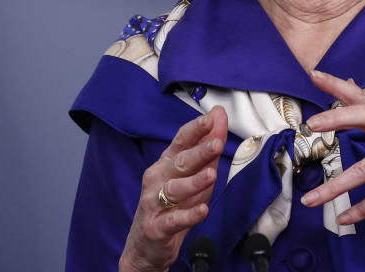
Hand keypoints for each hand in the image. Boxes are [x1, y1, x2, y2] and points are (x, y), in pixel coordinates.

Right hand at [119, 106, 227, 271]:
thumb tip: (219, 120)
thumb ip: (206, 150)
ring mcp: (153, 203)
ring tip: (211, 175)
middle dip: (199, 151)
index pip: (180, 141)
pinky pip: (173, 220)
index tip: (211, 118)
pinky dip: (188, 215)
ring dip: (194, 181)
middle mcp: (157, 179)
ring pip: (174, 189)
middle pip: (179, 162)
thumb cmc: (170, 206)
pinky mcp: (156, 227)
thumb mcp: (191, 176)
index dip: (195, 129)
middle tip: (217, 143)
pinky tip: (202, 210)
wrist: (145, 246)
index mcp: (166, 163)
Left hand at [300, 71, 364, 234]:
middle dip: (337, 118)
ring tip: (309, 200)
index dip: (338, 85)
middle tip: (312, 124)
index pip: (361, 98)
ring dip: (334, 188)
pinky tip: (343, 219)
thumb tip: (351, 85)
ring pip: (364, 170)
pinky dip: (359, 210)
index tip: (315, 74)